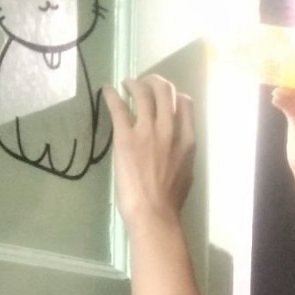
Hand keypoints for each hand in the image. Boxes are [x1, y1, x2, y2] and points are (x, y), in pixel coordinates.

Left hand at [103, 75, 195, 225]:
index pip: (185, 104)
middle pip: (165, 91)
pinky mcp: (125, 137)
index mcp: (187, 140)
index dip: (175, 94)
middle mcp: (169, 129)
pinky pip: (118, 108)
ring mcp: (147, 131)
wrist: (153, 213)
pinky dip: (111, 95)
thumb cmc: (170, 201)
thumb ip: (183, 153)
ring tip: (126, 83)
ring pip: (143, 93)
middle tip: (144, 83)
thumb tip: (177, 147)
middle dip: (154, 82)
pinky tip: (107, 89)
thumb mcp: (186, 173)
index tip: (166, 96)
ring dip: (134, 83)